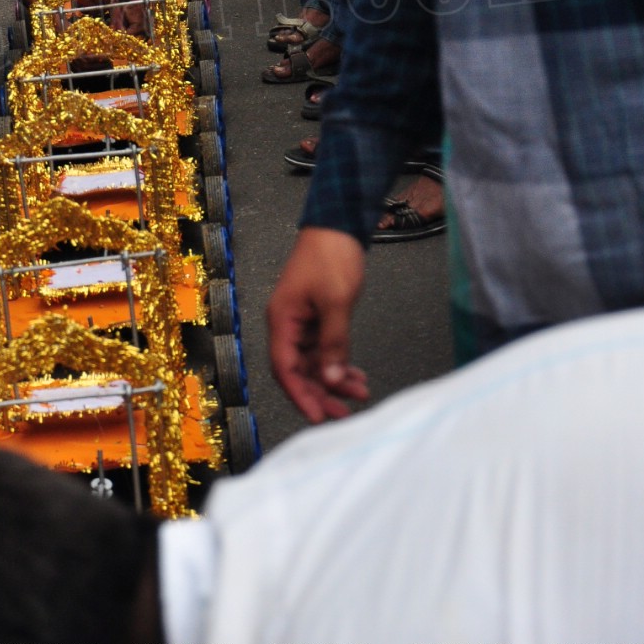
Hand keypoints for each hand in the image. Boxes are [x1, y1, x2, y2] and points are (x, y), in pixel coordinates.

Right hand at [267, 226, 369, 423]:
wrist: (338, 226)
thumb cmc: (331, 257)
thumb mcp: (336, 302)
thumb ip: (334, 343)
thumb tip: (331, 379)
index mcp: (283, 319)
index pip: (284, 367)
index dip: (300, 395)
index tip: (318, 417)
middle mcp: (288, 324)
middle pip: (299, 370)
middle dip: (320, 393)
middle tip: (344, 414)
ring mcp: (302, 321)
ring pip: (314, 362)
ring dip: (334, 379)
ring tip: (360, 393)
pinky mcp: (317, 317)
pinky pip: (324, 349)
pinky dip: (339, 363)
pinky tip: (356, 375)